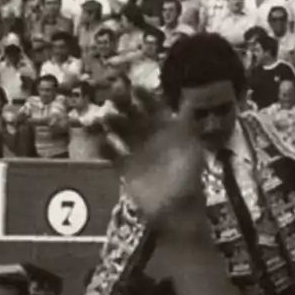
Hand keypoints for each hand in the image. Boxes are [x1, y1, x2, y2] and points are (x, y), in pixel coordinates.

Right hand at [106, 89, 203, 227]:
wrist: (178, 207)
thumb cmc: (188, 175)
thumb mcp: (191, 146)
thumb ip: (187, 123)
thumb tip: (189, 98)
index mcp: (167, 130)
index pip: (154, 108)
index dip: (145, 97)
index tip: (134, 87)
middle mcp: (149, 137)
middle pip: (133, 116)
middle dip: (123, 105)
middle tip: (113, 94)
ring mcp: (136, 152)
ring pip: (119, 132)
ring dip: (113, 124)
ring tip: (106, 118)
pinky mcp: (124, 168)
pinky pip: (110, 155)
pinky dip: (105, 148)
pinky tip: (102, 142)